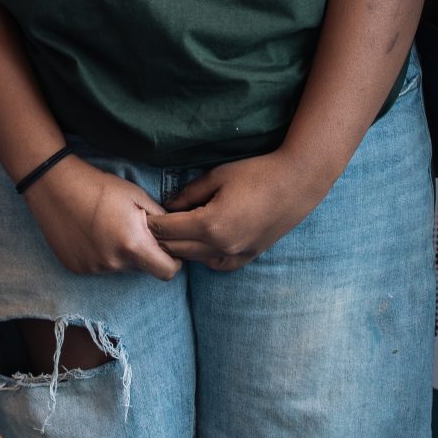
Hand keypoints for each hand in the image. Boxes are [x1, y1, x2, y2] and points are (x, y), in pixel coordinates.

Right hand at [24, 158, 179, 279]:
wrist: (56, 186)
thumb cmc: (100, 186)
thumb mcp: (138, 196)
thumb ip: (161, 220)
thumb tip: (175, 233)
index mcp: (133, 245)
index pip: (166, 272)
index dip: (172, 262)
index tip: (167, 249)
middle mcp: (113, 263)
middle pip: (142, 268)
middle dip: (143, 253)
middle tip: (132, 228)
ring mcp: (92, 268)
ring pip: (119, 267)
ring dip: (120, 253)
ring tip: (108, 227)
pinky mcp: (76, 268)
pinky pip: (99, 266)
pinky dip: (101, 254)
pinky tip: (91, 233)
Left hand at [149, 151, 328, 273]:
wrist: (297, 183)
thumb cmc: (257, 173)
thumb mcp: (217, 176)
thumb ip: (188, 193)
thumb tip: (167, 206)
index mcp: (209, 224)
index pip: (166, 230)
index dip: (150, 221)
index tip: (141, 213)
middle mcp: (220, 246)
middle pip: (175, 248)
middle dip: (159, 236)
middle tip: (150, 223)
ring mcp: (235, 255)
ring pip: (193, 259)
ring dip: (179, 247)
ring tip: (172, 231)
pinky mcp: (247, 258)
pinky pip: (215, 264)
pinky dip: (202, 256)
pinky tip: (200, 242)